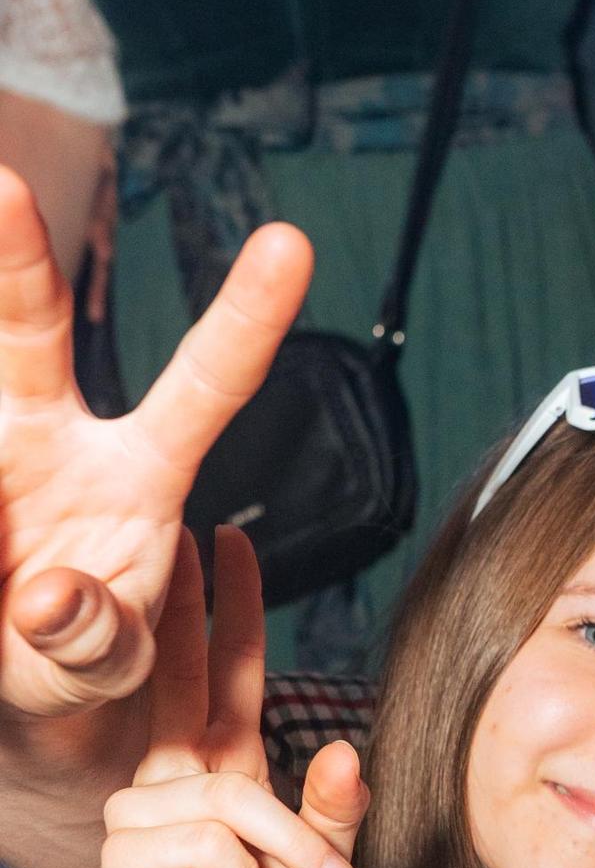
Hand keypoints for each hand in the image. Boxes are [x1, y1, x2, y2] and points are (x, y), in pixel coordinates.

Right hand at [0, 167, 311, 721]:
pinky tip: (0, 568)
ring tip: (12, 580)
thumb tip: (51, 600)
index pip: (206, 384)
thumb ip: (98, 646)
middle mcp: (58, 439)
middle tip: (7, 187)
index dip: (248, 316)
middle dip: (17, 258)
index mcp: (141, 475)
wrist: (2, 681)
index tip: (291, 242)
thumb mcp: (106, 670)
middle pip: (37, 331)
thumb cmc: (77, 658)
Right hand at [100, 527, 364, 867]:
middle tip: (197, 535)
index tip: (227, 542)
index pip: (223, 675)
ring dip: (285, 849)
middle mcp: (176, 776)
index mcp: (221, 768)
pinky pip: (210, 839)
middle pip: (178, 676)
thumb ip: (334, 812)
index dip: (227, 612)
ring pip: (234, 795)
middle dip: (189, 608)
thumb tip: (347, 751)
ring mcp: (146, 810)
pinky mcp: (129, 850)